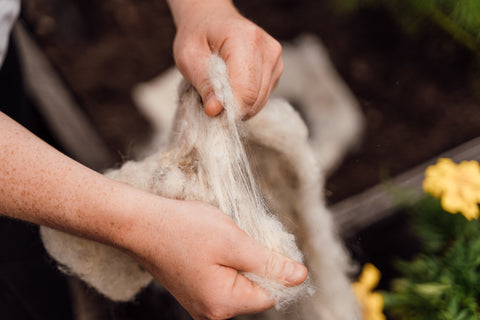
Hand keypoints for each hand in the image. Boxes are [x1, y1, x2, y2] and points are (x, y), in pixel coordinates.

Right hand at [123, 199, 307, 319]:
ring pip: (239, 283)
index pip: (271, 294)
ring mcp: (201, 303)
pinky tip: (214, 244)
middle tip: (243, 236)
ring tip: (224, 238)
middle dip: (257, 262)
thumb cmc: (184, 230)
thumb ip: (269, 263)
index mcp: (223, 304)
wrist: (142, 224)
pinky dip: (227, 261)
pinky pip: (223, 280)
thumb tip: (300, 277)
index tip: (268, 243)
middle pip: (255, 290)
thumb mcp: (234, 242)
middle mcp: (211, 312)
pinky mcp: (195, 292)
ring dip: (241, 259)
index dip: (277, 268)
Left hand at [169, 0, 283, 118]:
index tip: (210, 109)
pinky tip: (232, 85)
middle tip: (212, 97)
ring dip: (238, 104)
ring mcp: (276, 60)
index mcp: (247, 39)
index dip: (228, 108)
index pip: (246, 90)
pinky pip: (261, 98)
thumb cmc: (198, 35)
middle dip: (231, 107)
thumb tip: (216, 110)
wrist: (211, 19)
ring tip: (221, 88)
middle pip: (255, 99)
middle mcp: (268, 49)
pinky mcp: (276, 70)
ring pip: (259, 102)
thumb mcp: (188, 57)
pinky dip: (245, 100)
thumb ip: (203, 83)